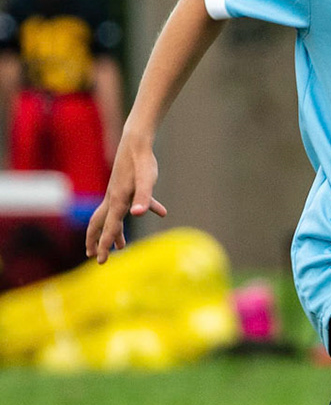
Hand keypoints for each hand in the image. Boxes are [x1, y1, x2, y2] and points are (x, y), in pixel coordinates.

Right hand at [86, 136, 165, 262]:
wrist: (137, 143)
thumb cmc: (142, 162)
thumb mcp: (147, 181)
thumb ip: (145, 198)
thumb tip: (139, 214)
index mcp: (117, 202)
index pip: (109, 228)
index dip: (104, 245)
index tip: (100, 261)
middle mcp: (114, 199)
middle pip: (100, 224)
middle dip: (97, 241)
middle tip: (94, 256)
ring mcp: (119, 193)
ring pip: (113, 216)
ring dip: (115, 231)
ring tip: (121, 246)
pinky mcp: (127, 187)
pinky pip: (132, 204)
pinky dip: (143, 209)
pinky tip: (161, 211)